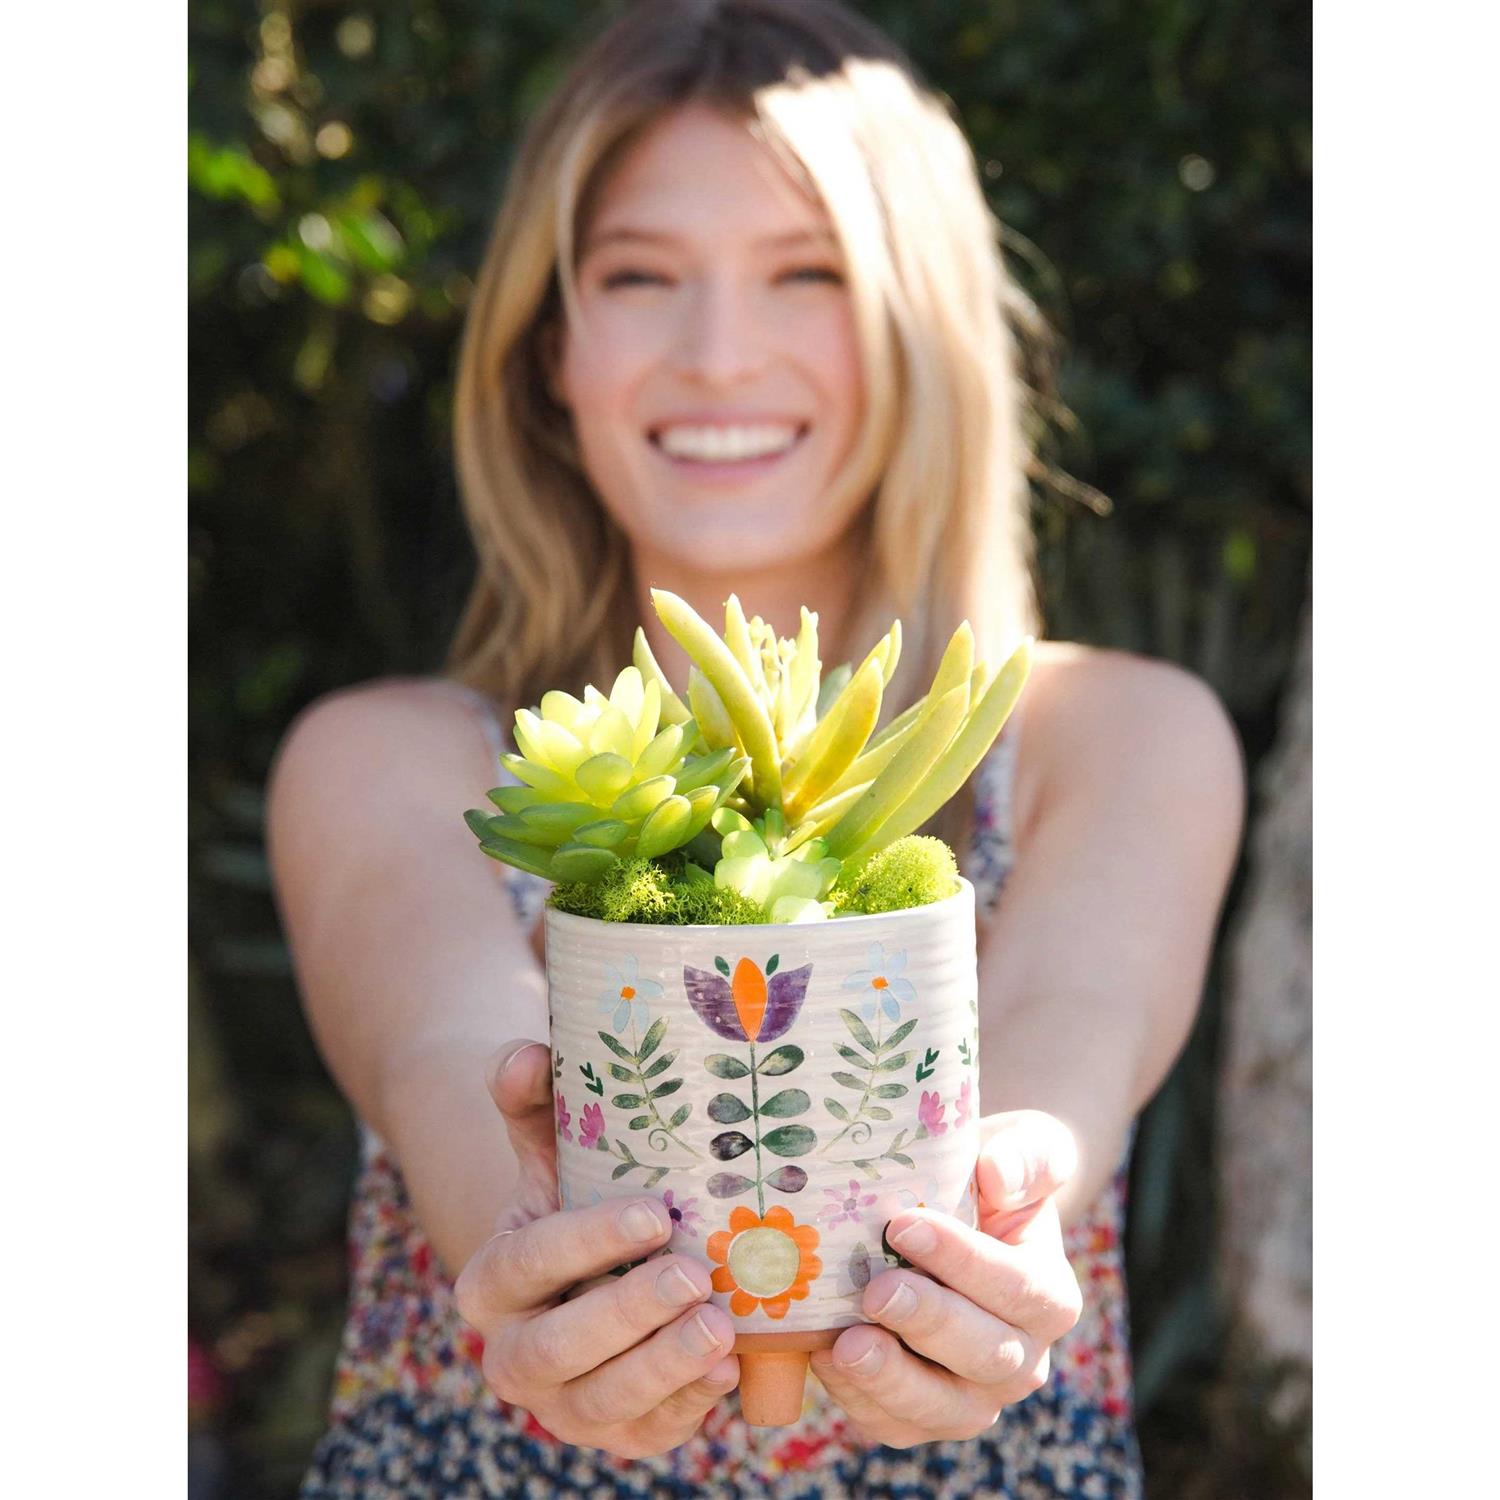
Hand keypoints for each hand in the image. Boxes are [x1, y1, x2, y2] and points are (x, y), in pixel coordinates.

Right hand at [452, 1040, 739, 1458]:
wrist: (595, 1272)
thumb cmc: (579, 1194)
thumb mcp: (554, 1145)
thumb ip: (536, 1097)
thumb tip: (529, 1054)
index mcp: (491, 1280)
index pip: (528, 1262)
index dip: (587, 1241)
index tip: (653, 1214)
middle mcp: (513, 1352)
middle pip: (556, 1347)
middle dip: (627, 1314)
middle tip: (697, 1277)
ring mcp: (563, 1405)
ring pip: (599, 1404)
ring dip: (662, 1368)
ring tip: (722, 1330)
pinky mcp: (616, 1436)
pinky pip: (646, 1435)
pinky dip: (687, 1408)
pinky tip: (730, 1373)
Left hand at [808, 1109, 1082, 1447]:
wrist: (951, 1217)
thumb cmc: (987, 1179)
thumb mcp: (1022, 1147)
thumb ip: (1027, 1156)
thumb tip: (999, 1175)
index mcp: (1050, 1296)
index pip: (1017, 1287)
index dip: (962, 1261)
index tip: (904, 1225)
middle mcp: (1023, 1359)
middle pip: (987, 1356)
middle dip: (927, 1323)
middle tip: (874, 1289)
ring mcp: (974, 1397)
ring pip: (943, 1408)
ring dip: (892, 1380)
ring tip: (845, 1345)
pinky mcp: (922, 1417)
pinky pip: (895, 1425)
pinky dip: (858, 1399)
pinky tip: (821, 1356)